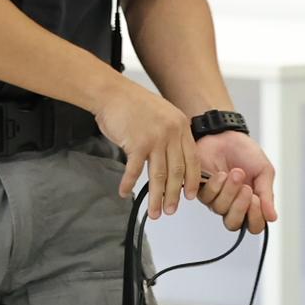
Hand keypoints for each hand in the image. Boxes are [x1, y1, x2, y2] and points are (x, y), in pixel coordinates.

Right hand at [99, 81, 197, 218]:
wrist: (112, 92)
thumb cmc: (132, 104)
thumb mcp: (162, 115)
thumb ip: (171, 135)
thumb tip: (173, 161)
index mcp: (180, 126)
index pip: (192, 159)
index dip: (191, 181)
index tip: (190, 196)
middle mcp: (171, 132)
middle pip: (177, 172)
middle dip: (173, 195)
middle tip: (171, 210)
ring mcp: (155, 138)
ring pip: (158, 176)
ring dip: (156, 197)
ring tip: (154, 212)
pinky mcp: (137, 143)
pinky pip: (134, 171)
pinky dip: (129, 184)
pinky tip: (124, 193)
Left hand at [194, 131, 277, 233]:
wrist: (226, 134)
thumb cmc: (245, 152)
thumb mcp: (264, 171)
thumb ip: (267, 195)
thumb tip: (272, 218)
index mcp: (251, 203)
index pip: (253, 225)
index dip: (255, 218)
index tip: (257, 200)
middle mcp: (232, 204)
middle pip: (233, 224)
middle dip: (240, 208)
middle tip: (246, 189)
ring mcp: (216, 198)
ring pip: (220, 209)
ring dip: (230, 191)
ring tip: (236, 173)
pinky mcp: (200, 189)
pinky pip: (208, 197)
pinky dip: (216, 185)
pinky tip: (221, 173)